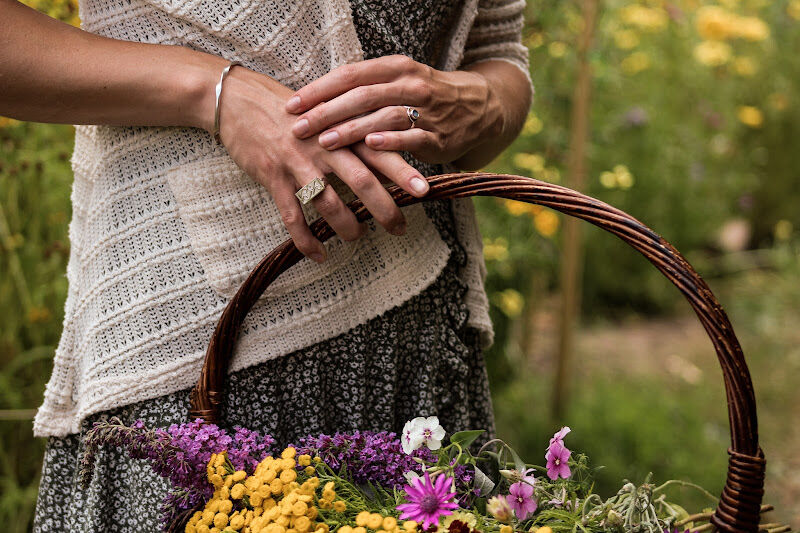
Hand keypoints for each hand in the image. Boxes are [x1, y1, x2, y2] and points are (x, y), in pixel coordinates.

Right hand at [211, 64, 431, 262]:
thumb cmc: (287, 109)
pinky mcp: (273, 177)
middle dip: (384, 209)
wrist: (238, 99)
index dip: (402, 172)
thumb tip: (383, 157)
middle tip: (400, 229)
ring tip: (357, 237)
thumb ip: (350, 132)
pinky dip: (306, 240)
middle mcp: (323, 146)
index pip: (378, 151)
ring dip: (346, 226)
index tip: (424, 191)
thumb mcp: (324, 112)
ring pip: (329, 203)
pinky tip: (318, 255)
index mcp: (340, 129)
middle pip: (362, 181)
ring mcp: (297, 162)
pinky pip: (293, 216)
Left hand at [284, 55, 504, 164]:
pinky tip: (369, 147)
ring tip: (325, 142)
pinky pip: (412, 136)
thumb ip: (364, 88)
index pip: (350, 74)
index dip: (319, 89)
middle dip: (326, 112)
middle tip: (299, 127)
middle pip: (361, 95)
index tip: (292, 104)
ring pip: (383, 115)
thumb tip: (316, 99)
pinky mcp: (439, 136)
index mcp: (396, 67)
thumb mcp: (397, 81)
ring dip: (352, 129)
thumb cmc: (425, 96)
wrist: (479, 108)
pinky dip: (390, 140)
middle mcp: (410, 84)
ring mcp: (426, 110)